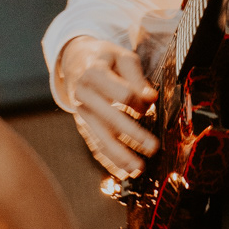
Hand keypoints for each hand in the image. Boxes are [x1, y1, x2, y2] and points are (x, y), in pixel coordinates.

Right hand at [58, 36, 157, 180]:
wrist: (74, 61)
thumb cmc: (105, 58)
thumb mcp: (122, 57)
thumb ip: (137, 78)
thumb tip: (150, 99)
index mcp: (94, 73)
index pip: (120, 92)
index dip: (138, 100)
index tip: (149, 103)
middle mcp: (83, 95)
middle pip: (109, 118)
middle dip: (133, 135)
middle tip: (153, 148)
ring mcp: (80, 112)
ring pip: (100, 136)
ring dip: (120, 155)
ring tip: (138, 168)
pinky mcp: (82, 124)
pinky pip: (94, 144)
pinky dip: (108, 159)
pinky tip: (122, 171)